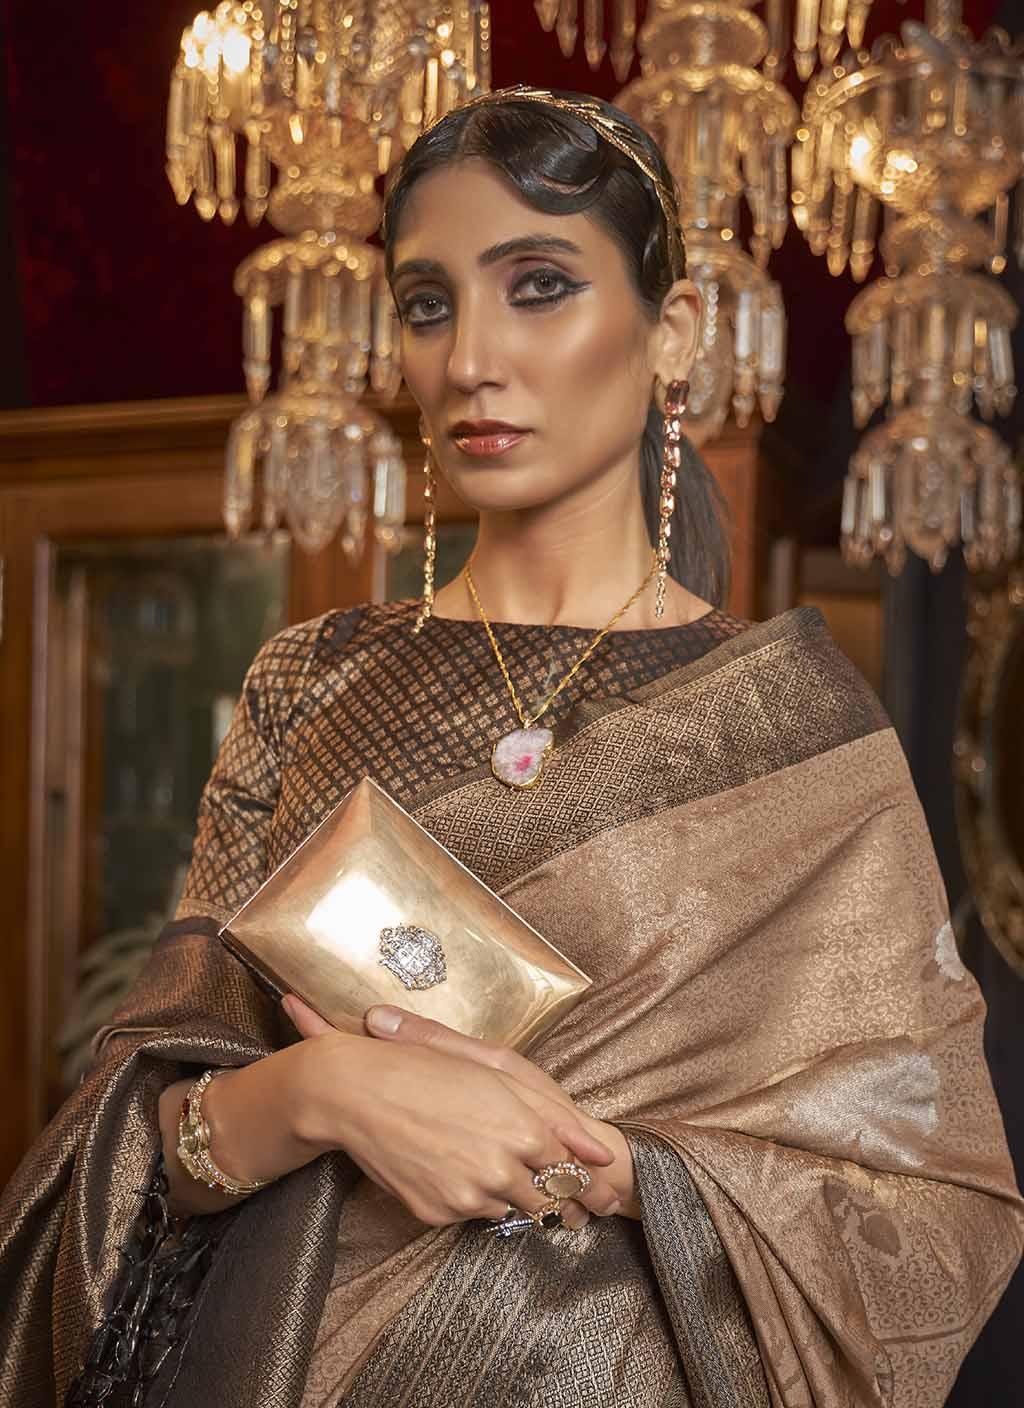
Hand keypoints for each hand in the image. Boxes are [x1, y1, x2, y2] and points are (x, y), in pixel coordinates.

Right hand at [281, 995, 615, 1229]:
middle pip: (546, 1200)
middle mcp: (501, 1171)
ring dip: (506, 1193)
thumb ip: (556, 1117)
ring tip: (480, 1159)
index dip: (578, 1174)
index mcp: (523, 1132)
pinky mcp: (437, 1214)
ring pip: (509, 1210)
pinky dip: (468, 1196)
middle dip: (548, 1191)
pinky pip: (469, 1214)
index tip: (581, 1178)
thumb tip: (602, 1152)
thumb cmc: (430, 1069)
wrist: (357, 1090)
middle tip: (540, 1179)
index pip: (571, 1169)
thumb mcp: (498, 1074)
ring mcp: (467, 1197)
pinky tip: (449, 1165)